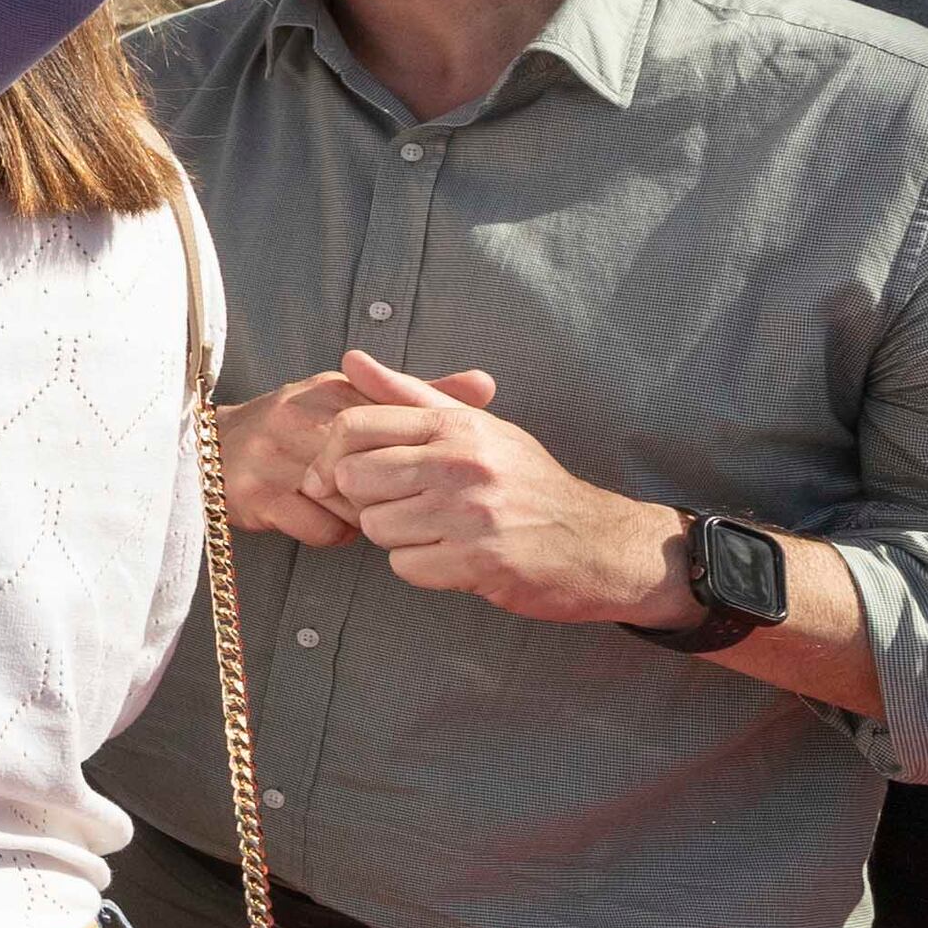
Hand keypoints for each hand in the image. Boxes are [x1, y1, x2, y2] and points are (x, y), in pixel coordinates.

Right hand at [214, 363, 496, 544]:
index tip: (420, 472)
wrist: (211, 448)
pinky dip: (331, 532)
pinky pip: (321, 528)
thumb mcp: (351, 398)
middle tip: (392, 498)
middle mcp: (299, 419)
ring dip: (360, 513)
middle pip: (373, 469)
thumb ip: (417, 395)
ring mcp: (275, 458)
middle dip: (388, 490)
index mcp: (331, 392)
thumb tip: (488, 384)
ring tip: (355, 507)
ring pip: (350, 501)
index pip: (391, 426)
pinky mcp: (257, 495)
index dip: (412, 457)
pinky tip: (325, 521)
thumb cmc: (296, 426)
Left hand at [319, 351, 677, 624]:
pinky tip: (453, 557)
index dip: (330, 455)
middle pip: (354, 479)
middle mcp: (462, 463)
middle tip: (398, 506)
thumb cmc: (525, 482)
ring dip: (396, 537)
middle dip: (365, 499)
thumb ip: (407, 394)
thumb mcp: (475, 426)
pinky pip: (405, 567)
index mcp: (457, 426)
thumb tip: (349, 359)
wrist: (597, 543)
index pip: (354, 427)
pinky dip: (421, 567)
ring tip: (436, 531)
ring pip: (376, 527)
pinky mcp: (478, 561)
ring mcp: (471, 514)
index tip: (337, 475)